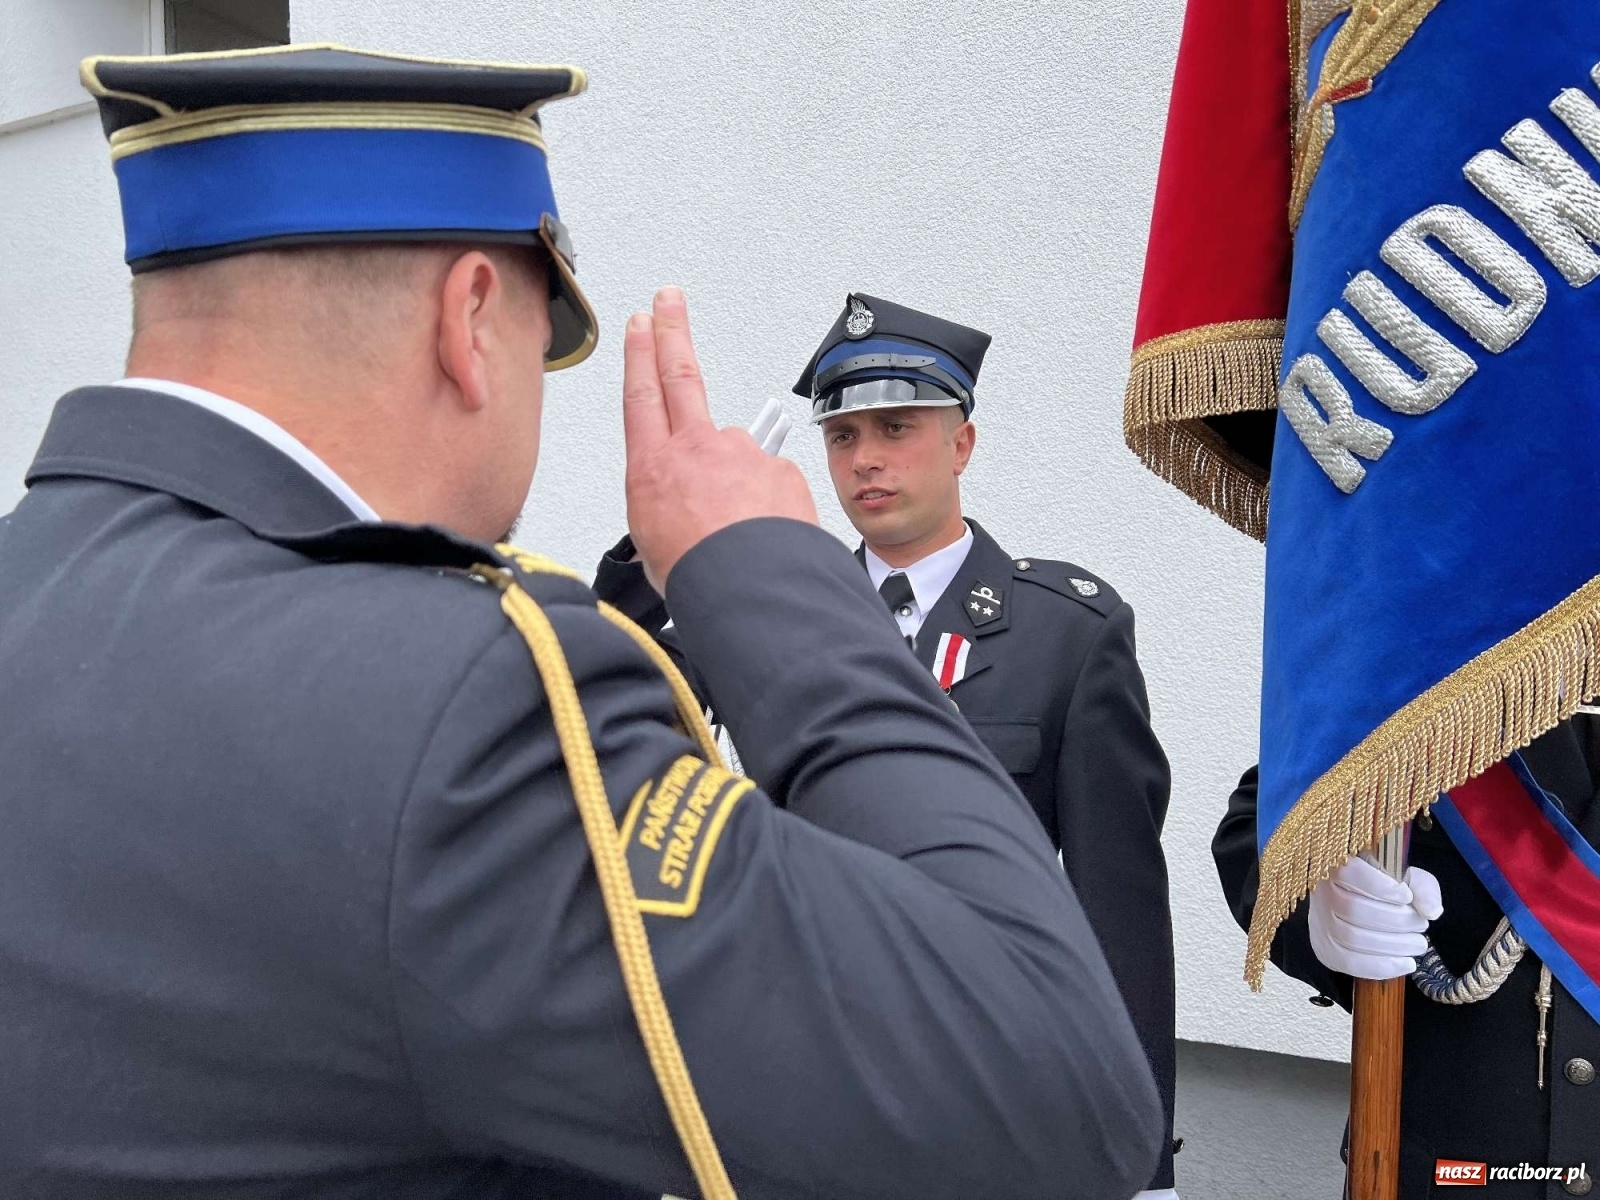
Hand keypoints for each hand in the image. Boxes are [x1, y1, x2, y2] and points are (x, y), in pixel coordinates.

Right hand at [623, 287, 817, 591]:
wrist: (752, 589)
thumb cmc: (700, 576)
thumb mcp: (654, 546)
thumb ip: (666, 510)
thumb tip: (683, 509)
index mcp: (654, 467)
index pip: (642, 395)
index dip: (641, 355)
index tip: (641, 324)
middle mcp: (698, 449)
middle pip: (681, 376)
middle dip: (673, 331)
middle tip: (670, 300)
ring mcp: (743, 454)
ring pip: (737, 459)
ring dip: (737, 486)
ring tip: (738, 532)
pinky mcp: (780, 469)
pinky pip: (772, 485)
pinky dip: (769, 507)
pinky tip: (765, 536)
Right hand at [1307, 856, 1442, 979]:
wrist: (1359, 905)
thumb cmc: (1383, 888)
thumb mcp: (1405, 877)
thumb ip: (1422, 886)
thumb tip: (1431, 911)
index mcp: (1339, 865)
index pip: (1349, 873)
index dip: (1380, 887)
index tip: (1406, 895)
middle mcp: (1321, 893)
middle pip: (1353, 910)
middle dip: (1396, 921)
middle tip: (1421, 925)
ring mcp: (1319, 923)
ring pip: (1351, 938)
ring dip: (1393, 945)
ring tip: (1418, 944)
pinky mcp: (1325, 948)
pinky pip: (1348, 963)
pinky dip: (1381, 967)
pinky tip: (1404, 963)